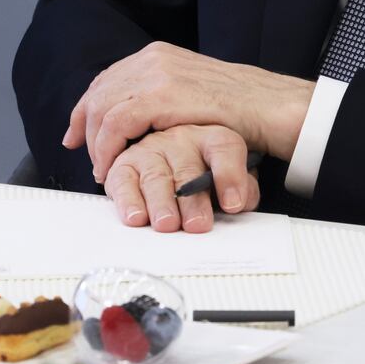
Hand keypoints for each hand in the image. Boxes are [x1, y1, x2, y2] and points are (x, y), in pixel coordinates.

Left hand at [61, 41, 313, 183]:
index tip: (77, 135)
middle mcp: (152, 59)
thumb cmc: (241, 107)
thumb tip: (141, 117)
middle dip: (84, 127)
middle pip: (98, 92)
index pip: (108, 79)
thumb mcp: (195, 91)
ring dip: (95, 143)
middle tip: (87, 157)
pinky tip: (111, 166)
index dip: (86, 109)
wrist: (270, 105)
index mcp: (159, 54)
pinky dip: (106, 148)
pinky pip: (115, 123)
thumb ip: (166, 95)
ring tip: (102, 169)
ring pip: (101, 108)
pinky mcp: (161, 96)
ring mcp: (156, 75)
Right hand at [103, 124, 259, 231]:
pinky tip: (136, 217)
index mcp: (212, 138)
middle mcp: (181, 139)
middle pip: (187, 169)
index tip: (234, 204)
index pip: (225, 149)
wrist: (169, 163)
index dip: (231, 175)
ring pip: (156, 176)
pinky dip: (128, 201)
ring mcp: (151, 149)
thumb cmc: (206, 176)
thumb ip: (241, 189)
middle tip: (197, 225)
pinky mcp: (125, 165)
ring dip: (161, 203)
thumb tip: (237, 204)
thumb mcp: (232, 179)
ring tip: (168, 224)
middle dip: (192, 201)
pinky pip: (123, 181)